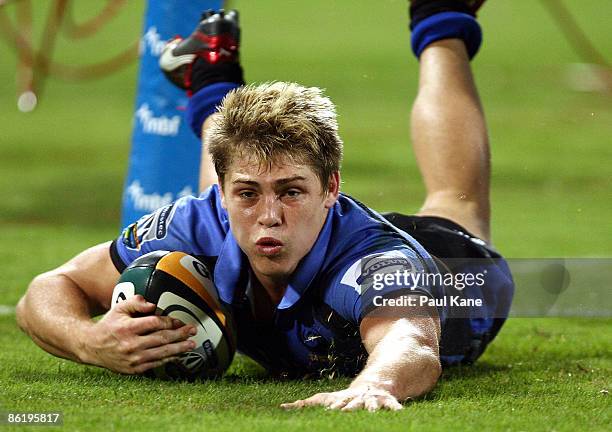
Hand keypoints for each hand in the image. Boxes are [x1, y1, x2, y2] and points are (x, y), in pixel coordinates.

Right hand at [82, 295, 196, 373]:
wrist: (92, 347)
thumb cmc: (109, 324)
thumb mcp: (119, 308)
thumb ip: (136, 302)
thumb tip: (153, 305)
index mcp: (127, 328)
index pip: (155, 324)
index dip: (169, 321)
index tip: (179, 320)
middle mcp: (131, 344)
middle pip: (161, 339)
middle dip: (180, 334)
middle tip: (193, 330)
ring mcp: (133, 359)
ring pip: (162, 353)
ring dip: (179, 348)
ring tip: (191, 344)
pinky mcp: (134, 369)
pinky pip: (156, 364)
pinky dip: (169, 359)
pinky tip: (178, 354)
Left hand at [280, 384, 402, 411]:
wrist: (374, 384)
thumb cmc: (346, 398)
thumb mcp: (327, 399)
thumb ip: (306, 404)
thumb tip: (282, 407)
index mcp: (340, 400)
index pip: (327, 402)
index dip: (321, 405)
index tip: (315, 410)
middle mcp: (355, 399)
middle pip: (349, 405)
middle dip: (344, 409)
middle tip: (339, 413)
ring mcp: (371, 400)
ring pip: (370, 407)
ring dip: (369, 410)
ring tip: (370, 414)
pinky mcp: (386, 402)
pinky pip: (393, 407)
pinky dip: (395, 410)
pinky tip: (400, 414)